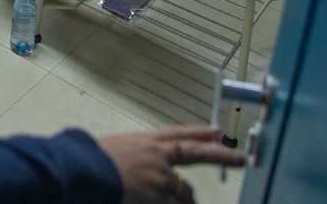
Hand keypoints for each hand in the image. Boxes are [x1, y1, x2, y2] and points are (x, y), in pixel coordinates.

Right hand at [96, 126, 243, 203]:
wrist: (86, 170)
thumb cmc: (88, 161)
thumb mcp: (112, 153)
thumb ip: (131, 159)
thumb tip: (137, 170)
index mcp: (145, 142)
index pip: (178, 134)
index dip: (198, 131)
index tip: (217, 130)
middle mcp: (158, 156)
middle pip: (196, 155)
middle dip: (221, 156)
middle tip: (240, 158)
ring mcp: (161, 177)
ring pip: (186, 193)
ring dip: (187, 201)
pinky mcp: (159, 196)